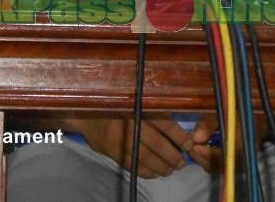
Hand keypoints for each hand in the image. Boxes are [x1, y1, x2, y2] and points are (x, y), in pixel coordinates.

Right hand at [73, 115, 191, 178]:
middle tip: (181, 162)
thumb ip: (152, 111)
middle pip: (157, 144)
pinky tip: (154, 173)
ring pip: (145, 158)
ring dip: (161, 167)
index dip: (178, 136)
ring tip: (171, 169)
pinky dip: (146, 172)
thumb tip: (177, 128)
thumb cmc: (116, 104)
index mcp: (138, 107)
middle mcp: (130, 123)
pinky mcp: (112, 152)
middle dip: (172, 156)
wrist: (86, 113)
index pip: (163, 123)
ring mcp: (120, 139)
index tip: (188, 144)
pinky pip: (132, 165)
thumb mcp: (134, 101)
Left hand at [188, 112, 268, 172]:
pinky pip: (216, 166)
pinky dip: (206, 159)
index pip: (220, 158)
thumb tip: (195, 138)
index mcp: (241, 147)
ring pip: (213, 167)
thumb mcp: (225, 114)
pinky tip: (201, 149)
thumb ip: (209, 124)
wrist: (256, 124)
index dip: (205, 153)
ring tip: (194, 145)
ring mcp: (236, 166)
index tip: (193, 144)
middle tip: (189, 144)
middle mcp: (239, 161)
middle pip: (214, 165)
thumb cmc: (240, 117)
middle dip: (199, 156)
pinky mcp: (232, 167)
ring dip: (201, 158)